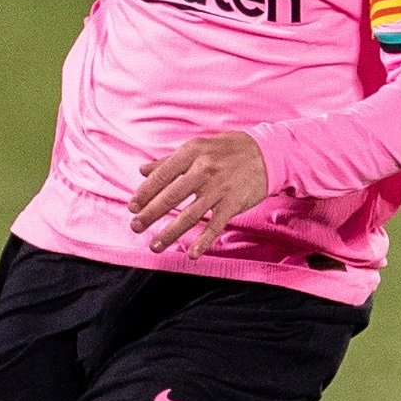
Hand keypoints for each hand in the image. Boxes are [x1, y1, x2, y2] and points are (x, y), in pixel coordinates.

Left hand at [130, 133, 269, 257]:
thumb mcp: (199, 147)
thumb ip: (169, 161)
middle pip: (171, 197)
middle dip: (150, 214)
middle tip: (136, 227)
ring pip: (190, 215)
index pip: (162, 176)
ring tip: (155, 245)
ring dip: (170, 232)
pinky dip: (203, 241)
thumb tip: (142, 170)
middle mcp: (204, 170)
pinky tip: (191, 254)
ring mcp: (219, 188)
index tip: (132, 206)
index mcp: (192, 153)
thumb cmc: (230, 149)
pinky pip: (216, 225)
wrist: (268, 153)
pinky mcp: (233, 203)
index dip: (145, 193)